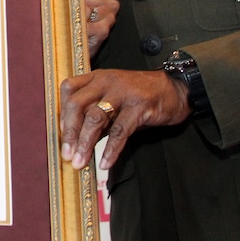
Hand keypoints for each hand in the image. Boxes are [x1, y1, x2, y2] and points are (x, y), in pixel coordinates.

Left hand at [59, 68, 189, 170]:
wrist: (178, 88)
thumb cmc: (143, 96)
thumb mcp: (116, 99)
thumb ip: (98, 114)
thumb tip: (78, 139)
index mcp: (97, 77)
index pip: (69, 89)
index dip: (62, 112)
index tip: (61, 134)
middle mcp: (106, 81)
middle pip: (77, 104)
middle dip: (69, 132)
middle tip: (67, 154)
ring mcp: (123, 92)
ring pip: (96, 117)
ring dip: (85, 142)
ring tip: (80, 162)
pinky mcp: (139, 106)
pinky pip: (120, 130)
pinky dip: (111, 149)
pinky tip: (105, 163)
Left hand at [72, 0, 118, 56]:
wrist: (83, 44)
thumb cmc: (79, 19)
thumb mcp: (77, 1)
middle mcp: (109, 0)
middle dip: (72, 3)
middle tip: (66, 10)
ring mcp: (109, 15)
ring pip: (83, 10)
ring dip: (74, 17)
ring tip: (73, 22)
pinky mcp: (105, 29)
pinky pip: (85, 25)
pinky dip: (78, 28)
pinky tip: (78, 31)